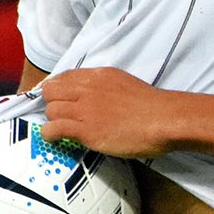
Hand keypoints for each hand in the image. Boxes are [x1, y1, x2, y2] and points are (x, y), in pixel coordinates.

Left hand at [39, 66, 175, 157]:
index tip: (57, 99)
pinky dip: (49, 133)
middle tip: (59, 114)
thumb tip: (93, 96)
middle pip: (51, 90)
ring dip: (52, 119)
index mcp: (99, 75)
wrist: (164, 119)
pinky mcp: (86, 129)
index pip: (64, 76)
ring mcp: (86, 108)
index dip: (56, 89)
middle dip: (51, 102)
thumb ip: (105, 87)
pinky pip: (54, 127)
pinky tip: (55, 138)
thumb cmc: (151, 107)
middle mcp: (88, 88)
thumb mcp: (124, 83)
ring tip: (60, 128)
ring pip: (50, 108)